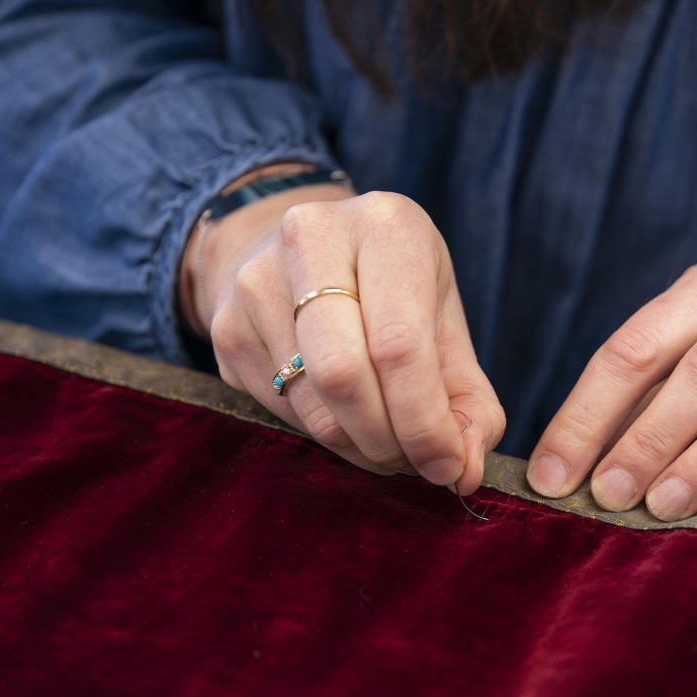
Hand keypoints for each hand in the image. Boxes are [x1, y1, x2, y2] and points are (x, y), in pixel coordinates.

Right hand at [182, 184, 504, 494]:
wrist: (307, 256)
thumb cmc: (395, 295)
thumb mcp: (445, 326)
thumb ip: (471, 402)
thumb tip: (466, 469)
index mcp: (386, 226)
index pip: (400, 346)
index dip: (424, 423)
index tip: (446, 467)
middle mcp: (312, 237)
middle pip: (343, 374)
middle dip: (387, 440)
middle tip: (413, 463)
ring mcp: (257, 280)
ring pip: (310, 402)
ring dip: (358, 446)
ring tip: (387, 444)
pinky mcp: (226, 325)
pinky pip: (279, 409)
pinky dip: (323, 436)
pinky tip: (346, 421)